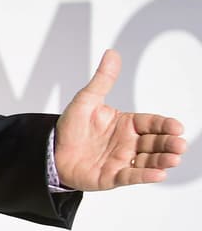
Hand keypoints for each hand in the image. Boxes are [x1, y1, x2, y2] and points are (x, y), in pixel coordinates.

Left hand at [54, 49, 187, 190]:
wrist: (50, 151)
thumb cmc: (70, 126)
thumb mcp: (86, 100)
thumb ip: (103, 80)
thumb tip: (112, 53)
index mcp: (127, 124)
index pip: (151, 123)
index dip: (164, 125)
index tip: (177, 127)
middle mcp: (128, 142)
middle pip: (155, 142)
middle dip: (169, 144)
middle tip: (179, 144)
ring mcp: (122, 160)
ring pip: (148, 160)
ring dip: (162, 160)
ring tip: (174, 159)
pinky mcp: (112, 176)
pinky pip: (131, 176)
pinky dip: (145, 176)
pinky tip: (158, 174)